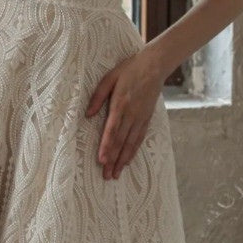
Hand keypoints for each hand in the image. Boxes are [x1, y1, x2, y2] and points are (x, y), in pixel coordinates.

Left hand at [85, 45, 162, 179]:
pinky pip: (139, 139)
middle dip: (113, 160)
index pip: (112, 130)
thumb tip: (87, 115)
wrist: (154, 66)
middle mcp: (131, 114)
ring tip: (116, 174)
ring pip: (131, 143)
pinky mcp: (146, 119)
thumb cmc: (129, 69)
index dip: (107, 146)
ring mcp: (140, 118)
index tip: (102, 160)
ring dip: (123, 160)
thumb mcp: (109, 78)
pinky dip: (133, 151)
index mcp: (120, 104)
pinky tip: (128, 161)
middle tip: (107, 176)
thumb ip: (97, 96)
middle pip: (121, 141)